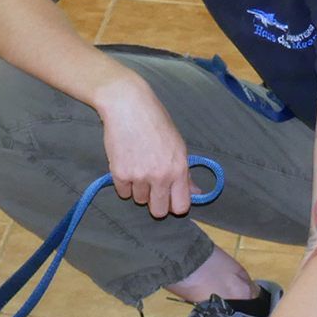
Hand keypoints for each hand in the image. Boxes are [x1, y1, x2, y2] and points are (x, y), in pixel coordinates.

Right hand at [96, 73, 192, 217]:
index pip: (181, 207)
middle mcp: (160, 176)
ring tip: (138, 166)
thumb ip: (185, 173)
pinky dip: (124, 183)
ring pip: (139, 200)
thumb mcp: (178, 145)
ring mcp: (139, 176)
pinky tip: (127, 163)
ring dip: (139, 189)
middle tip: (152, 188)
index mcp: (179, 169)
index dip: (175, 205)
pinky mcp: (119, 174)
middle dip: (156, 203)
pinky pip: (123, 192)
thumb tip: (196, 193)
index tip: (170, 198)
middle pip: (159, 211)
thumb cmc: (155, 121)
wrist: (128, 105)